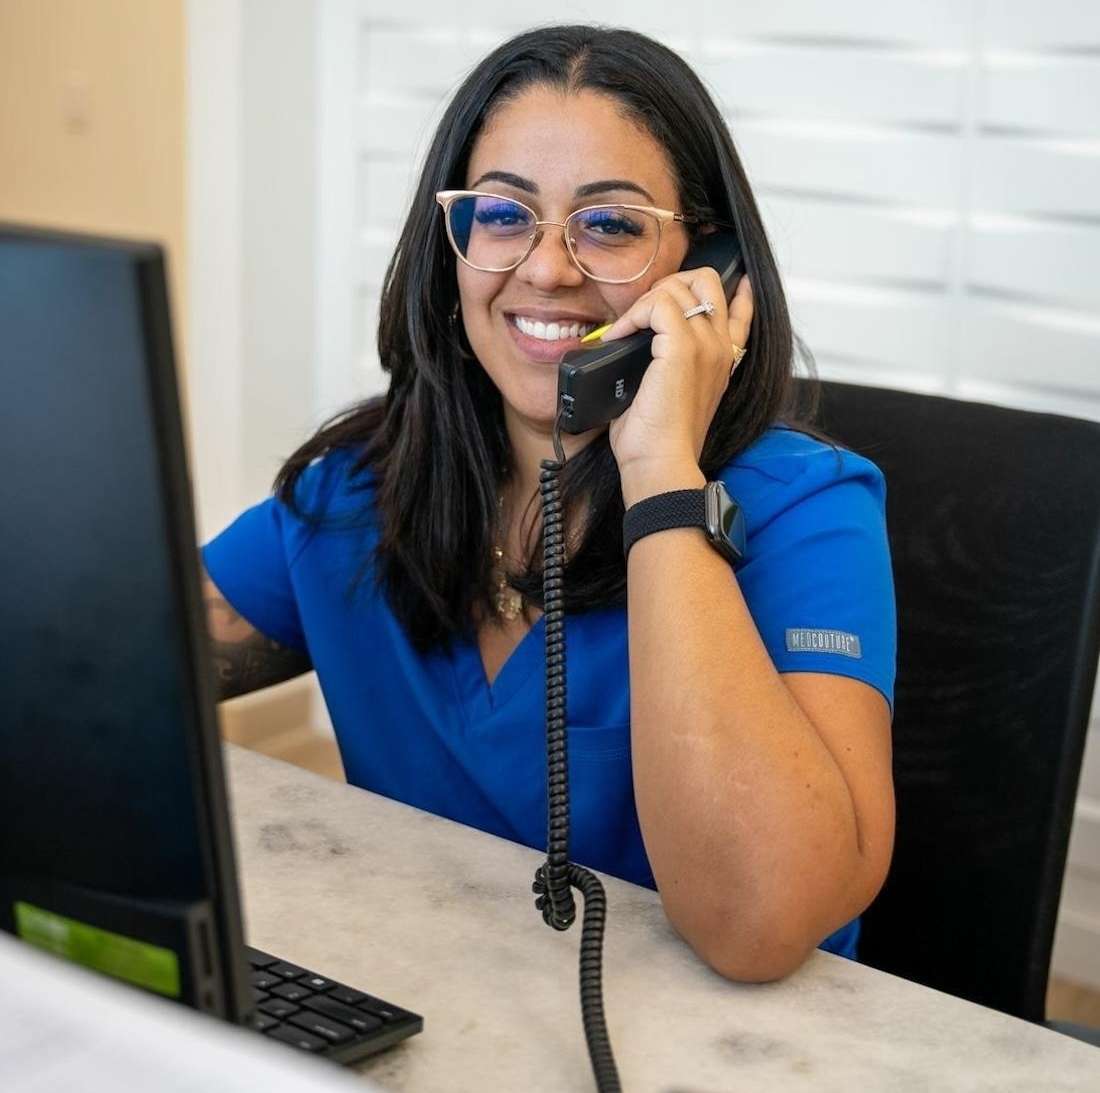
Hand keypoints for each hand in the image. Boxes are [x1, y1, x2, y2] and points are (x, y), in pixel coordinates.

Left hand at [603, 267, 753, 498]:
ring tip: (625, 329)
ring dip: (644, 302)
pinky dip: (633, 314)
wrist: (661, 463)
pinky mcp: (683, 348)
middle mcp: (719, 348)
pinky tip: (619, 335)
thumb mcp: (665, 396)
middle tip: (643, 310)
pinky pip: (658, 305)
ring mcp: (705, 345)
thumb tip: (628, 348)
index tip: (734, 280)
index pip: (739, 312)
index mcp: (721, 361)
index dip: (736, 292)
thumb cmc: (657, 441)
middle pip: (706, 283)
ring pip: (679, 289)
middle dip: (670, 283)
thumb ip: (662, 366)